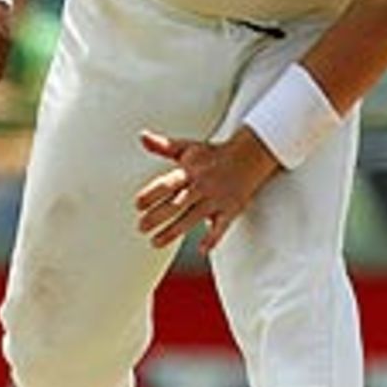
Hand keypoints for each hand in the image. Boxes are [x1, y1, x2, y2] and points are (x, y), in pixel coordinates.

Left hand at [135, 127, 279, 253]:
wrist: (249, 156)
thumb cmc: (213, 155)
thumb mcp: (188, 147)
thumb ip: (164, 146)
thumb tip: (143, 137)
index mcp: (190, 170)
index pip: (168, 183)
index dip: (152, 194)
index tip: (137, 205)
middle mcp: (202, 185)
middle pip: (177, 203)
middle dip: (158, 216)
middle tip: (141, 227)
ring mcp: (216, 199)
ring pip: (193, 218)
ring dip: (174, 231)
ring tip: (155, 242)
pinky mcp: (230, 210)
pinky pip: (222, 227)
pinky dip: (213, 238)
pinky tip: (202, 249)